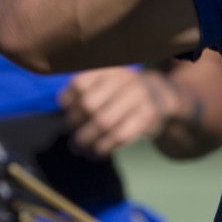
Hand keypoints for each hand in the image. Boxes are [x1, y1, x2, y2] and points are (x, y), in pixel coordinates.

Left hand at [59, 67, 189, 158]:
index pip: (80, 83)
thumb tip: (61, 108)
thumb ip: (84, 91)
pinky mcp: (147, 117)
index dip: (68, 100)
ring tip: (80, 148)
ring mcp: (138, 97)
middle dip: (76, 124)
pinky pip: (119, 136)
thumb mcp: (106, 82)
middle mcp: (124, 79)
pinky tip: (97, 152)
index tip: (67, 111)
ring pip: (103, 122)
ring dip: (87, 140)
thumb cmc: (123, 93)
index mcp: (109, 69)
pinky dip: (104, 147)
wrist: (160, 96)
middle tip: (73, 135)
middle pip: (89, 104)